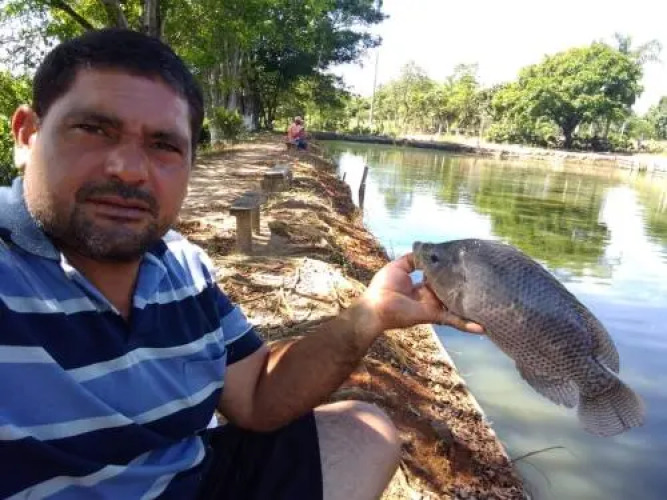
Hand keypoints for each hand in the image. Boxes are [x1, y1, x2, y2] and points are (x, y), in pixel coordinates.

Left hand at [357, 253, 484, 338]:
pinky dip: (467, 324)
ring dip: (471, 305)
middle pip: (451, 290)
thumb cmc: (383, 286)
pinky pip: (453, 320)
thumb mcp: (398, 266)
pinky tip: (482, 327)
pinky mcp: (433, 314)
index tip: (464, 263)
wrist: (376, 306)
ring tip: (490, 301)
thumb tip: (426, 251)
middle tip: (482, 278)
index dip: (450, 271)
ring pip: (456, 305)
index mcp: (422, 284)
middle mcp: (430, 295)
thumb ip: (413, 259)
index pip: (440, 277)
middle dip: (464, 286)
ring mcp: (433, 305)